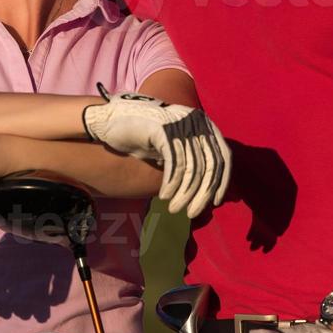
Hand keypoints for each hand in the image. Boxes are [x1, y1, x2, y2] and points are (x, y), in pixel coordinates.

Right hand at [83, 90, 230, 217]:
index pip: (223, 156)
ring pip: (193, 168)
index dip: (221, 182)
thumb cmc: (141, 135)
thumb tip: (210, 187)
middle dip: (203, 193)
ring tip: (175, 208)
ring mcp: (180, 122)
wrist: (110, 119)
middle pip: (210, 165)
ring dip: (184, 193)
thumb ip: (191, 158)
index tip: (215, 202)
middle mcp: (196, 120)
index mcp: (203, 123)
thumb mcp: (172, 146)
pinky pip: (175, 163)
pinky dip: (172, 183)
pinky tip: (165, 195)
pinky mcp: (164, 129)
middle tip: (192, 213)